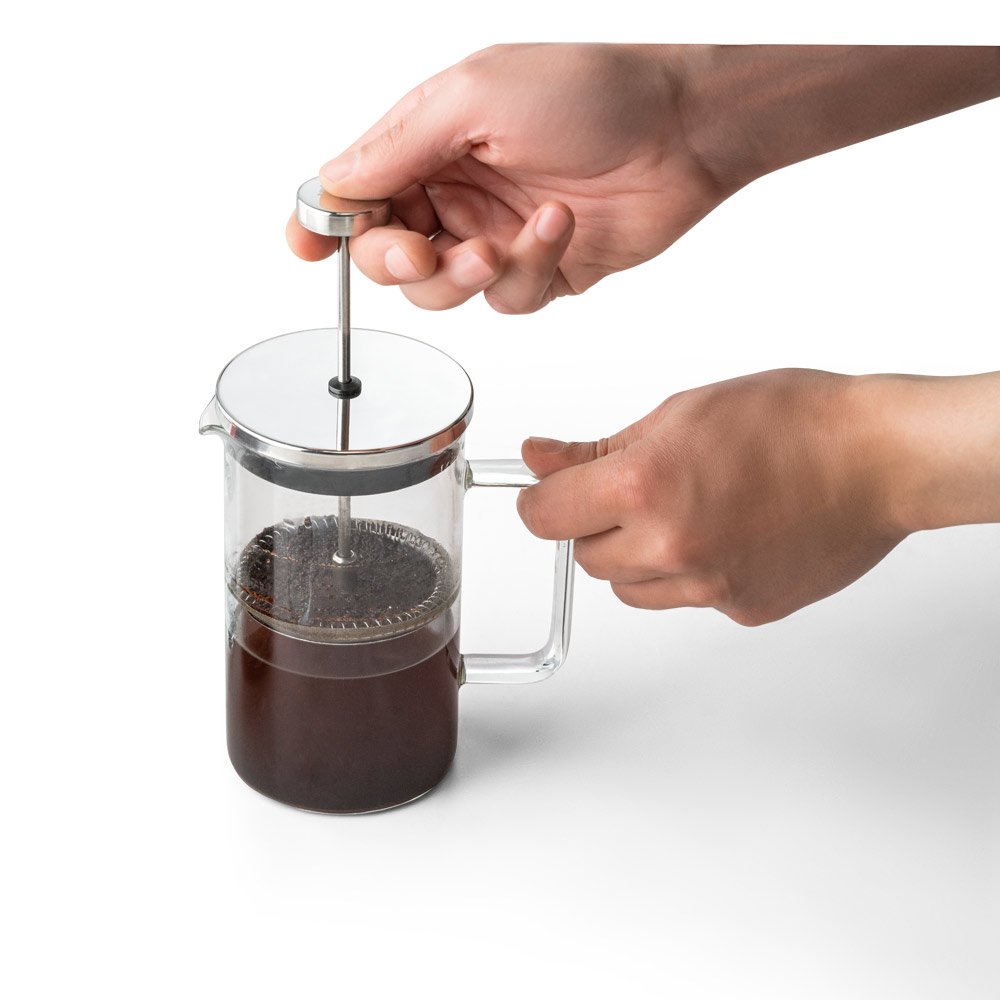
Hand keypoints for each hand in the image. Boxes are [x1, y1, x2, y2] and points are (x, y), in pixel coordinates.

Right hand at [287, 45, 999, 314]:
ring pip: (444, 291)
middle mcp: (456, 191)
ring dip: (466, 275)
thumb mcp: (474, 99)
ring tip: (501, 243)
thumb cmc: (591, 91)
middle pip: (390, 257)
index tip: (305, 248)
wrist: (684, 129)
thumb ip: (396, 149)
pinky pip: (509, 299)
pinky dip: (530, 270)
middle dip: (400, 264)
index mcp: (428, 143)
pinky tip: (558, 227)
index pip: (356, 195)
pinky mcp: (540, 268)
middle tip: (425, 254)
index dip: (324, 224)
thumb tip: (332, 185)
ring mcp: (497, 234)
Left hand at [516, 369, 999, 624]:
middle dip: (595, 526)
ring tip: (688, 512)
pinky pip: (683, 600)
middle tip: (638, 492)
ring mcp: (707, 587)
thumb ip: (597, 450)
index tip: (549, 494)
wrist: (879, 458)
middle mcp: (669, 545)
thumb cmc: (794, 421)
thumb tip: (539, 459)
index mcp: (643, 486)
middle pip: (585, 557)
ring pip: (629, 588)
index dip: (542, 502)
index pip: (545, 518)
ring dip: (637, 557)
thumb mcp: (679, 414)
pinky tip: (726, 534)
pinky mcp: (741, 611)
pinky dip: (688, 574)